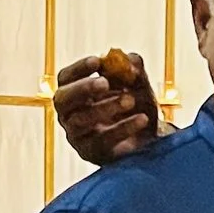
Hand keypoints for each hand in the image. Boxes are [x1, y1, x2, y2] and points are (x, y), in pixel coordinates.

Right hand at [54, 50, 161, 166]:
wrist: (152, 139)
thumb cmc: (137, 107)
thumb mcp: (139, 85)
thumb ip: (135, 71)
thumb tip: (130, 59)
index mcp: (74, 92)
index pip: (66, 78)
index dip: (79, 69)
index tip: (97, 61)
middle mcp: (68, 114)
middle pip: (62, 99)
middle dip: (82, 88)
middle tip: (104, 83)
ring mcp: (77, 135)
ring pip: (80, 120)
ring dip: (106, 107)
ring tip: (131, 100)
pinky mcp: (91, 153)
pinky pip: (102, 140)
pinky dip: (123, 128)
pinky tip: (142, 119)